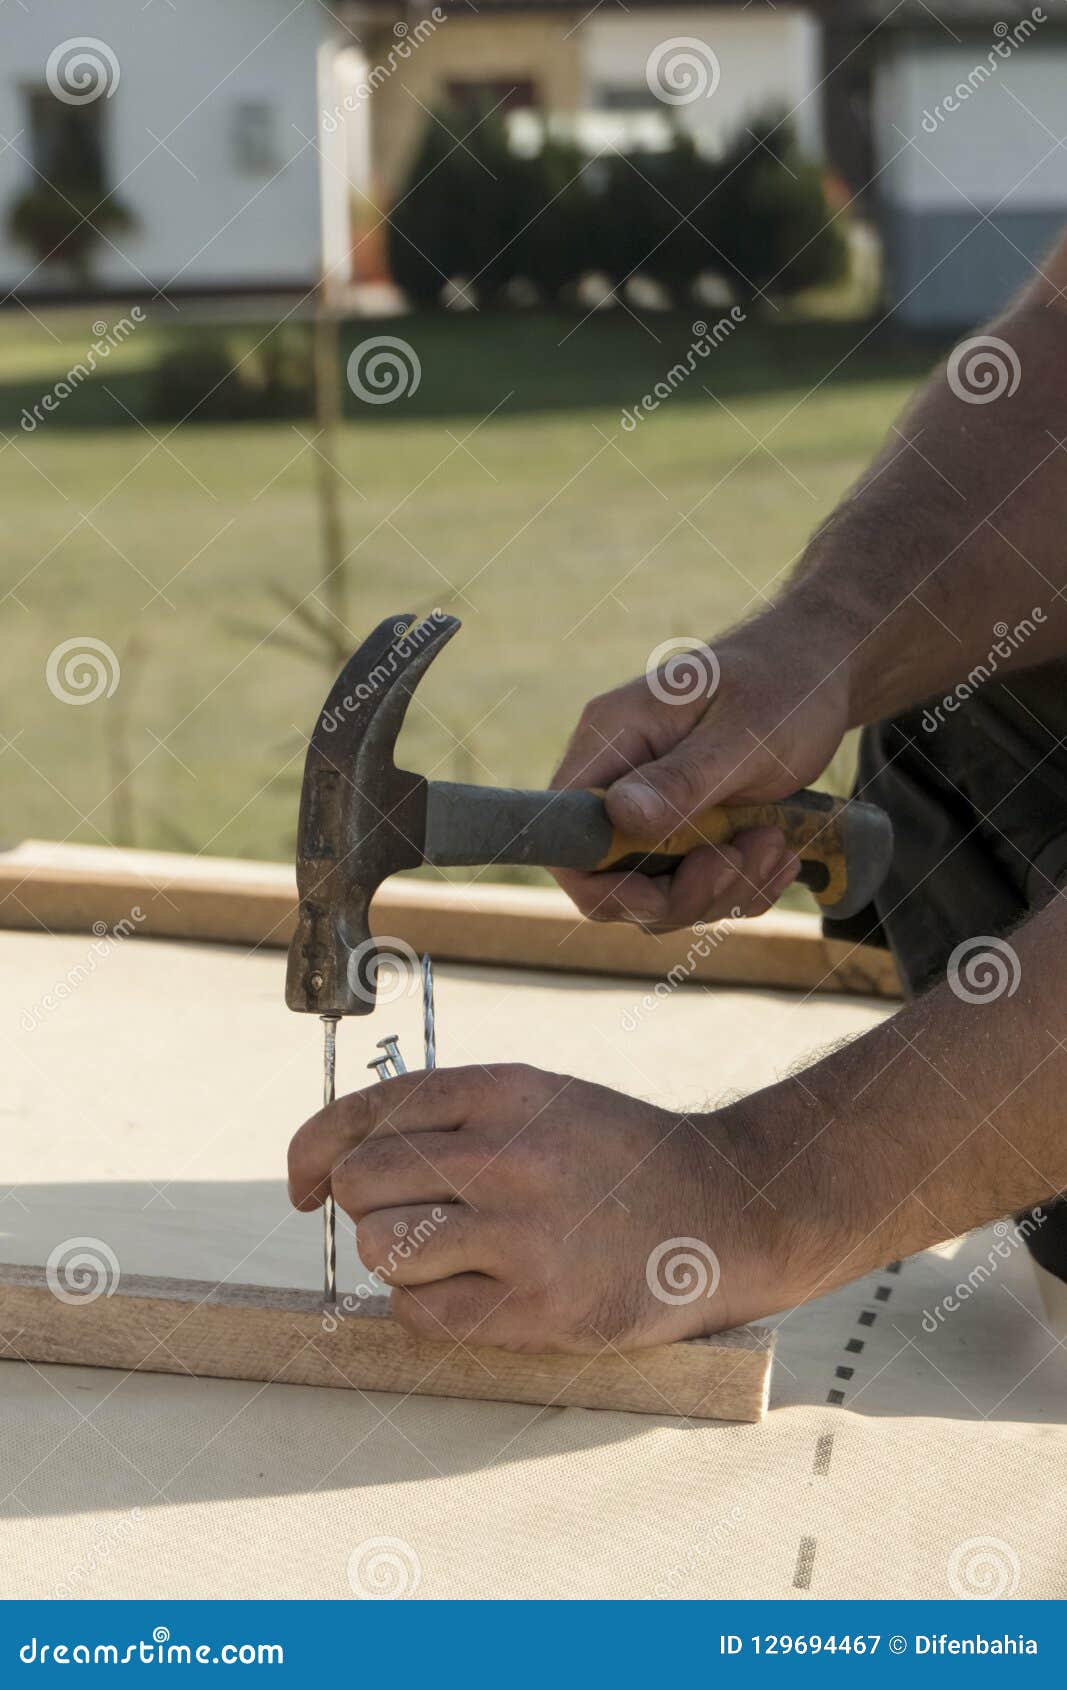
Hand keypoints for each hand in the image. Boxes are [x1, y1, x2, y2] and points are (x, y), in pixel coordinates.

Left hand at [288, 1064, 772, 1352]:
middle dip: (359, 1204)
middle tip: (398, 1216)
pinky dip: (424, 1307)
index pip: (365, 1111)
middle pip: (358, 1182)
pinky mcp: (536, 1309)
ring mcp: (522, 1234)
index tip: (301, 1181)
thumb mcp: (540, 1099)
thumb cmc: (616, 1156)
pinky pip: (419, 1313)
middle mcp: (506, 1154)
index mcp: (502, 1090)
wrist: (723, 1210)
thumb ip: (449, 1116)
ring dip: (395, 1257)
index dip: (311, 1149)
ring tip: (447, 1253)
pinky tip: (467, 1292)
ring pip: (380, 1248)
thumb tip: (338, 1157)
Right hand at [550, 616, 850, 929]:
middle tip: (747, 856)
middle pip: (612, 880)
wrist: (821, 673)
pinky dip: (741, 887)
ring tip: (776, 843)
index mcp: (611, 740)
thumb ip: (682, 778)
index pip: (566, 833)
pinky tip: (780, 853)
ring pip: (659, 895)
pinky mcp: (685, 831)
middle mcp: (619, 779)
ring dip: (724, 889)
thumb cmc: (784, 687)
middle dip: (683, 893)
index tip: (661, 892)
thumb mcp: (744, 735)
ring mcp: (651, 809)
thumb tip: (620, 816)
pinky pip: (696, 889)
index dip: (598, 883)